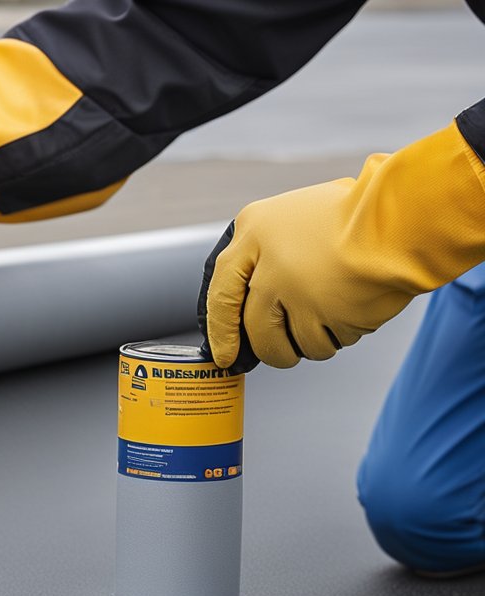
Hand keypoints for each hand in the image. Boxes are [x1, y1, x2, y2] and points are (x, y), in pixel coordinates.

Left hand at [199, 120, 484, 370]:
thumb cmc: (355, 212)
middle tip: (286, 353)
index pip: (221, 292)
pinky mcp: (328, 316)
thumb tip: (256, 296)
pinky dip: (344, 333)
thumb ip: (269, 250)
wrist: (402, 217)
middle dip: (273, 351)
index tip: (225, 355)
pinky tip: (357, 306)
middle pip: (257, 333)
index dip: (220, 330)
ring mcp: (296, 294)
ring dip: (315, 341)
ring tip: (338, 310)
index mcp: (253, 232)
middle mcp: (267, 267)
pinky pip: (331, 342)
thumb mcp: (295, 214)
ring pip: (296, 345)